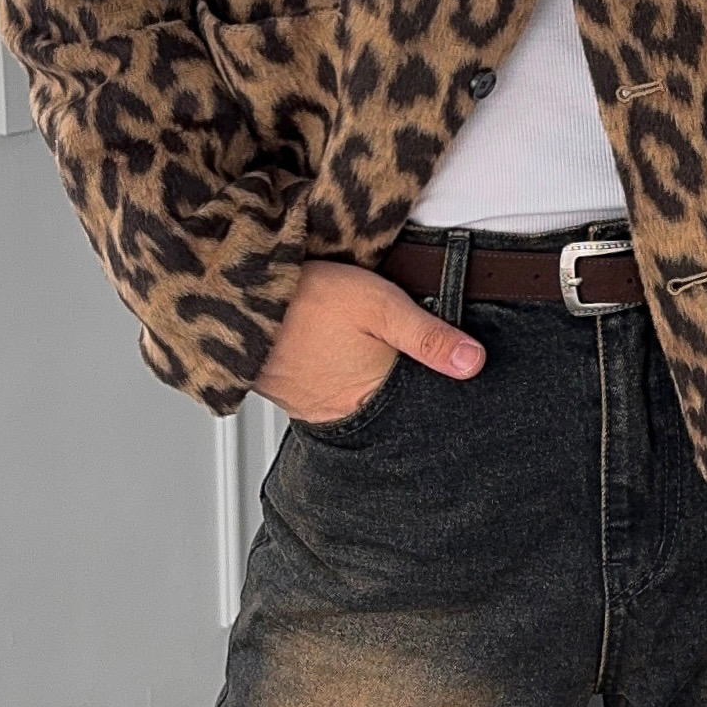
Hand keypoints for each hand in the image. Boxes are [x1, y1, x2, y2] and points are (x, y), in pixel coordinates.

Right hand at [254, 259, 484, 425]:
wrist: (232, 293)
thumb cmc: (306, 298)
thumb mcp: (381, 305)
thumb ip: (429, 336)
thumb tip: (474, 364)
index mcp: (367, 400)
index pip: (413, 412)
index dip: (428, 395)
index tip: (437, 383)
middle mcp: (336, 412)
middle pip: (381, 408)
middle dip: (394, 389)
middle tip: (393, 359)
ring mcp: (306, 405)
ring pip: (348, 399)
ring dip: (359, 382)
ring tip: (363, 354)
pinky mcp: (283, 391)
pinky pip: (318, 390)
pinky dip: (331, 376)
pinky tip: (332, 351)